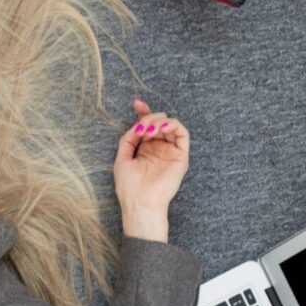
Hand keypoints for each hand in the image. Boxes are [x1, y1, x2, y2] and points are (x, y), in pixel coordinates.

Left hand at [113, 97, 190, 216]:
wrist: (140, 202)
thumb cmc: (129, 185)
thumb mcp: (122, 158)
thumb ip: (128, 139)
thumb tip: (136, 125)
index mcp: (144, 149)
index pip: (147, 126)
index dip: (143, 113)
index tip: (137, 103)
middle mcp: (158, 148)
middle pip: (158, 123)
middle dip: (149, 117)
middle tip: (142, 124)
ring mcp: (170, 152)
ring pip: (171, 126)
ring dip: (160, 121)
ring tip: (150, 129)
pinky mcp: (181, 156)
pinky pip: (183, 134)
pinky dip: (174, 125)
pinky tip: (162, 128)